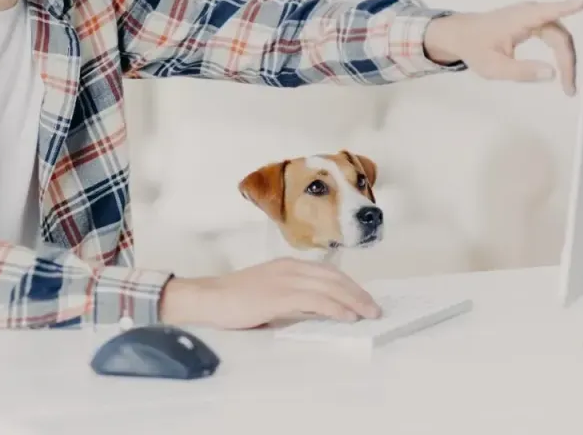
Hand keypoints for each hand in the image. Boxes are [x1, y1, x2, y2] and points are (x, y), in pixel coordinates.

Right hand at [159, 258, 380, 329]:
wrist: (208, 298)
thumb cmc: (234, 300)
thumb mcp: (268, 293)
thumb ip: (292, 298)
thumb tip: (317, 312)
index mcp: (288, 266)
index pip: (328, 273)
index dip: (349, 286)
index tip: (364, 298)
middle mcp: (290, 268)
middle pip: (334, 278)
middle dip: (358, 293)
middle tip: (374, 308)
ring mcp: (285, 280)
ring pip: (329, 287)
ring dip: (353, 301)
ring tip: (368, 313)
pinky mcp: (279, 295)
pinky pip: (315, 300)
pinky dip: (335, 307)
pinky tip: (347, 316)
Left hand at [424, 0, 582, 94]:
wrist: (459, 35)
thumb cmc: (474, 48)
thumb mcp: (494, 67)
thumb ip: (522, 71)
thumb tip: (552, 73)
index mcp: (519, 19)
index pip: (549, 13)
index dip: (568, 8)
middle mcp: (529, 13)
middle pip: (559, 35)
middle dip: (568, 61)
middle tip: (569, 88)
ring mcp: (531, 16)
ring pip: (558, 36)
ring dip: (565, 58)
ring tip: (567, 84)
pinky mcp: (531, 22)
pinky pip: (553, 35)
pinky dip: (559, 51)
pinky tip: (565, 66)